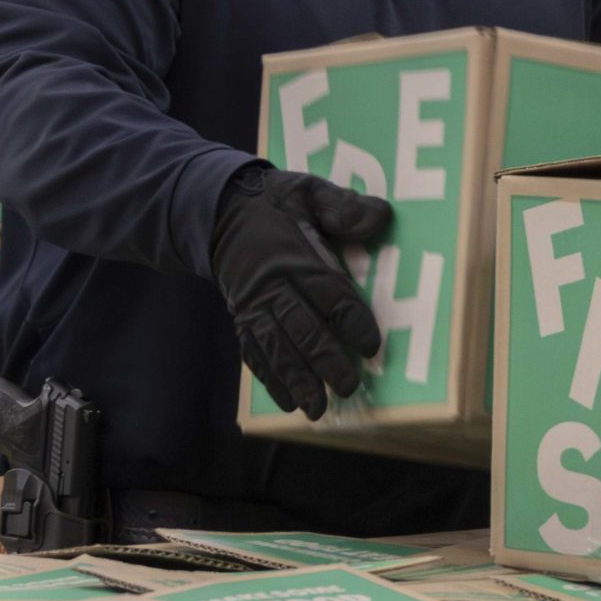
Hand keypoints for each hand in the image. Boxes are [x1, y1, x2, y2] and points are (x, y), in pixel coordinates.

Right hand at [210, 165, 393, 418]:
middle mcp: (272, 285)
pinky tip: (288, 402)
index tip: (371, 345)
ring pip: (276, 347)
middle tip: (348, 385)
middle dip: (325, 359)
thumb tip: (382, 217)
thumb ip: (343, 207)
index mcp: (294, 255)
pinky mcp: (242, 318)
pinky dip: (272, 379)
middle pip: (301, 327)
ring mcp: (253, 305)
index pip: (327, 291)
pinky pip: (254, 352)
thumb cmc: (275, 203)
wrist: (219, 211)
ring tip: (317, 408)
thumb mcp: (308, 192)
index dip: (351, 319)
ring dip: (297, 379)